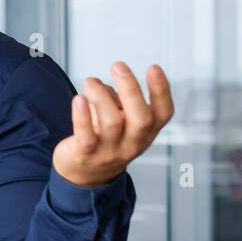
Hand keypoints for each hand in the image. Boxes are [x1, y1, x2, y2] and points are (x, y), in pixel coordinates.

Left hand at [52, 62, 173, 187]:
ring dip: (100, 96)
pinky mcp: (86, 154)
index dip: (161, 90)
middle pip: (140, 118)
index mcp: (147, 132)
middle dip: (131, 89)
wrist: (86, 175)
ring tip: (90, 81)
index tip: (153, 67)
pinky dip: (82, 116)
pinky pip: (86, 135)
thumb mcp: (125, 123)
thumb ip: (122, 102)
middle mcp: (133, 143)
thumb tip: (109, 83)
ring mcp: (110, 151)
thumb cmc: (107, 138)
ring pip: (111, 122)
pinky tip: (78, 99)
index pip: (163, 113)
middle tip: (118, 65)